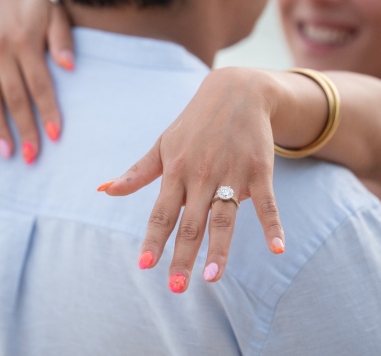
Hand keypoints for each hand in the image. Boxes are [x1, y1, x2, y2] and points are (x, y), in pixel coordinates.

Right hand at [0, 0, 74, 163]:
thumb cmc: (38, 9)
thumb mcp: (57, 14)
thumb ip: (63, 40)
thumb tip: (70, 67)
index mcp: (24, 40)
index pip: (38, 83)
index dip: (47, 110)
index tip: (55, 135)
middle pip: (13, 96)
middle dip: (24, 128)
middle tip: (31, 156)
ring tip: (8, 152)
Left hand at [100, 67, 284, 291]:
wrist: (237, 92)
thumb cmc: (194, 123)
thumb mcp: (163, 145)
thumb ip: (137, 173)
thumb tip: (103, 190)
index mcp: (176, 171)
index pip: (161, 213)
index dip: (153, 239)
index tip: (144, 265)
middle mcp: (201, 176)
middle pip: (191, 223)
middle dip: (182, 256)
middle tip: (175, 287)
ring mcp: (232, 174)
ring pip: (224, 218)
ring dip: (219, 249)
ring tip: (212, 278)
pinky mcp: (259, 171)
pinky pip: (267, 203)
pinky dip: (273, 225)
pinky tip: (277, 249)